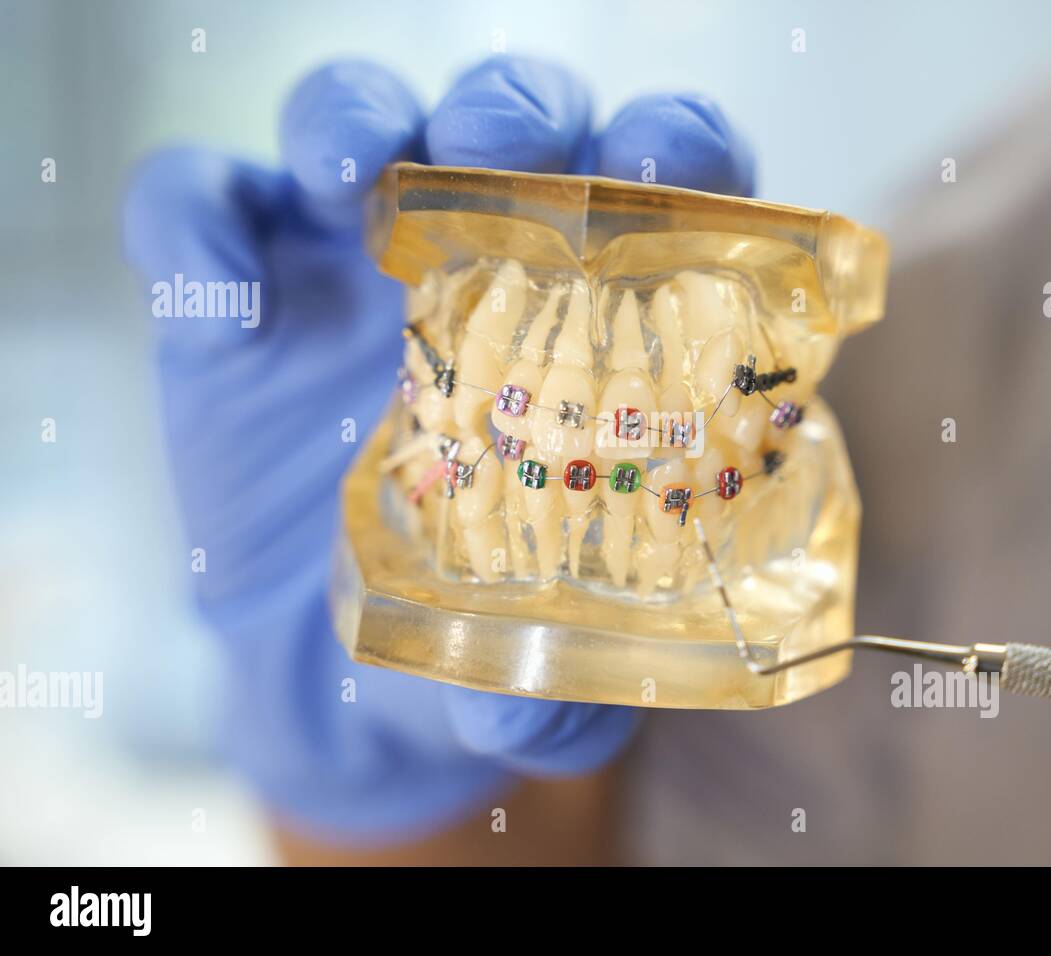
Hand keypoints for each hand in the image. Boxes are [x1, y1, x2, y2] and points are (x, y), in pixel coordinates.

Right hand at [122, 55, 755, 841]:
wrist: (335, 678)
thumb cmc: (476, 646)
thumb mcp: (533, 683)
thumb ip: (553, 698)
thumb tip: (532, 717)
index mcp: (601, 325)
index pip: (663, 189)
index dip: (675, 149)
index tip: (669, 168)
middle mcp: (485, 267)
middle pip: (513, 122)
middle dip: (512, 111)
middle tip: (499, 151)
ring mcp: (349, 269)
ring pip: (357, 119)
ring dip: (356, 117)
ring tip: (349, 171)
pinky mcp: (235, 301)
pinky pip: (197, 208)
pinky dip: (193, 221)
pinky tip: (218, 294)